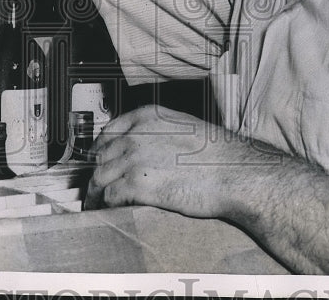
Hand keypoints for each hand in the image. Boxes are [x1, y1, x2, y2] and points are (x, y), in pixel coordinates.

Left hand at [85, 105, 278, 218]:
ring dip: (96, 192)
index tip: (98, 160)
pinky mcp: (137, 184)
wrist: (233, 173)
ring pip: (101, 176)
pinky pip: (110, 195)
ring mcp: (135, 158)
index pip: (109, 130)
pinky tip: (107, 211)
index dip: (99, 148)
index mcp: (148, 117)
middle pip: (102, 155)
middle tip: (95, 186)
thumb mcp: (186, 128)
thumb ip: (161, 133)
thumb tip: (150, 148)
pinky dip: (104, 204)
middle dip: (96, 172)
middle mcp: (137, 134)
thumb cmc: (219, 155)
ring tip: (96, 203)